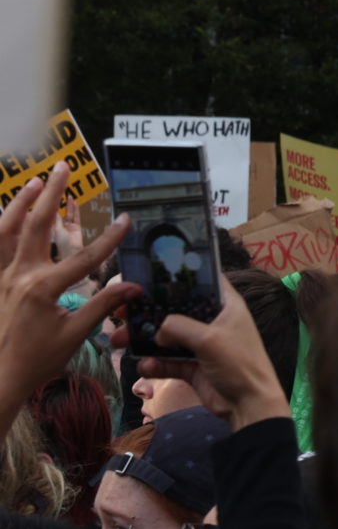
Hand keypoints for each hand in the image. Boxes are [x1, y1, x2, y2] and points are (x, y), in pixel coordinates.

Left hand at [0, 165, 136, 417]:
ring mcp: (0, 278)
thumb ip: (103, 305)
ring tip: (34, 182)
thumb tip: (133, 287)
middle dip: (52, 194)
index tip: (126, 220)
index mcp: (44, 288)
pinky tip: (5, 215)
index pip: (85, 257)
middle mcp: (19, 276)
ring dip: (20, 203)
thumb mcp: (75, 334)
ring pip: (6, 231)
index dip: (109, 238)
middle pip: (37, 226)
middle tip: (63, 168)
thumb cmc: (37, 360)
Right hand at [130, 274, 287, 428]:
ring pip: (166, 336)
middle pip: (175, 309)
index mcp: (226, 305)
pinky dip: (155, 363)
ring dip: (144, 340)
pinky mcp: (192, 366)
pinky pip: (167, 360)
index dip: (176, 276)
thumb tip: (157, 330)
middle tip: (122, 312)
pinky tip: (145, 367)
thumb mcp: (209, 339)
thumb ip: (178, 327)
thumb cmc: (239, 364)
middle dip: (148, 311)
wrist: (248, 406)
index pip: (201, 281)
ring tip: (120, 341)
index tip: (146, 274)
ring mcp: (201, 344)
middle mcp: (212, 321)